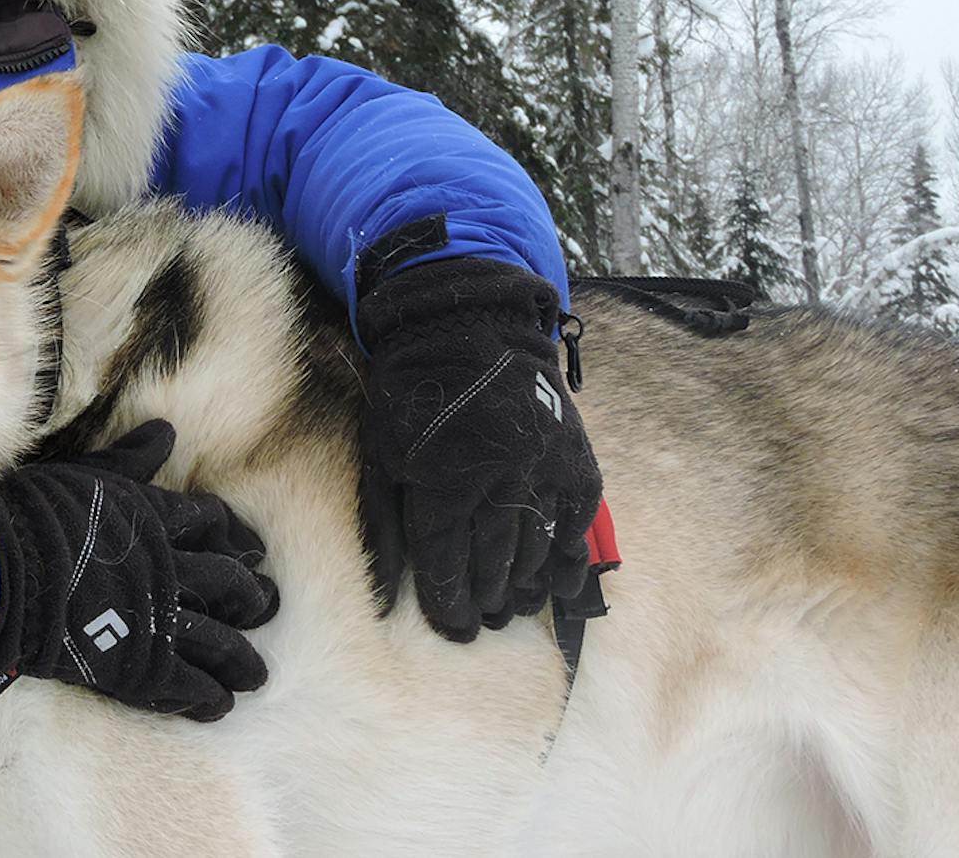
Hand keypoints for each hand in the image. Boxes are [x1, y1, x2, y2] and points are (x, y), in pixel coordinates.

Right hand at [0, 420, 278, 720]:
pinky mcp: (141, 665)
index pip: (210, 522)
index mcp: (154, 518)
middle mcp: (168, 568)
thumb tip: (165, 430)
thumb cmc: (33, 517)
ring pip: (220, 640)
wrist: (1, 574)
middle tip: (266, 605)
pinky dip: (209, 697)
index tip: (249, 548)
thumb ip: (129, 458)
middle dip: (251, 596)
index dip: (233, 535)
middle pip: (228, 582)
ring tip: (256, 674)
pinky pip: (190, 685)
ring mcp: (158, 618)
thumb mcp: (86, 476)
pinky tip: (219, 704)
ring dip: (242, 659)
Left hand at [356, 258, 600, 642]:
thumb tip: (383, 597)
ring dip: (525, 585)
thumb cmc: (411, 394)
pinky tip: (559, 582)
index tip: (455, 630)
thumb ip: (384, 527)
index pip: (447, 565)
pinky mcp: (575, 458)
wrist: (467, 327)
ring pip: (536, 549)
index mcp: (441, 482)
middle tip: (485, 620)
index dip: (450, 605)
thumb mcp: (381, 454)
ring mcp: (543, 470)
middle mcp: (498, 481)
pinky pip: (577, 522)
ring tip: (515, 606)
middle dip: (487, 599)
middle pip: (494, 564)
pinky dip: (569, 556)